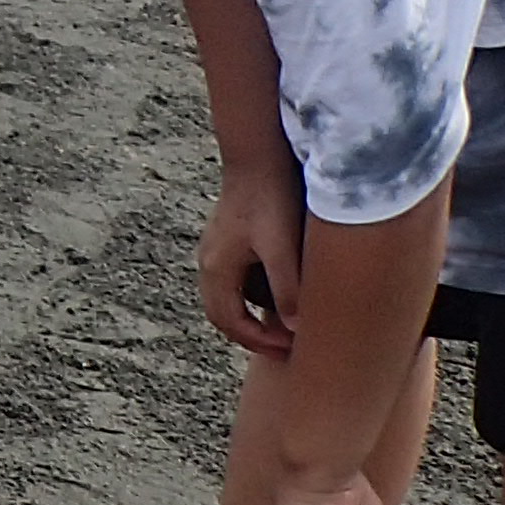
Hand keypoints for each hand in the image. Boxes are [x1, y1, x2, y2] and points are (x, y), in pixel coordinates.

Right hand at [197, 167, 306, 357]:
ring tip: (285, 326)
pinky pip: (233, 281)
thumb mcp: (281, 247)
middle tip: (288, 348)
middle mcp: (209, 261)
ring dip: (251, 317)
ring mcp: (214, 249)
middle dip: (252, 337)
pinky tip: (279, 293)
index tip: (293, 350)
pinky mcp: (226, 239)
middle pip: (222, 314)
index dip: (260, 343)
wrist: (257, 154)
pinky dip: (252, 298)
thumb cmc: (270, 198)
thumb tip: (295, 327)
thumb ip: (287, 287)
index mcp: (217, 268)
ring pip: (226, 298)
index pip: (230, 322)